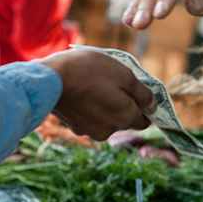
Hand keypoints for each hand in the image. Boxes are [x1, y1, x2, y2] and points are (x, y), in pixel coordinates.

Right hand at [38, 50, 153, 139]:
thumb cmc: (90, 71)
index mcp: (126, 118)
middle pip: (125, 120)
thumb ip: (142, 93)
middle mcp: (111, 130)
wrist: (49, 79)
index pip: (144, 120)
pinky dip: (89, 108)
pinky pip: (90, 118)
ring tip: (95, 85)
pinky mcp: (74, 127)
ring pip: (107, 119)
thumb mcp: (124, 74)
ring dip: (105, 106)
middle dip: (123, 104)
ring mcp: (91, 131)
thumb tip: (153, 105)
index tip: (136, 91)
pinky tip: (82, 92)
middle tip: (113, 82)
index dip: (143, 106)